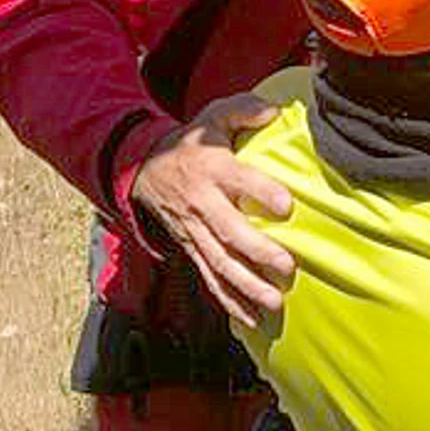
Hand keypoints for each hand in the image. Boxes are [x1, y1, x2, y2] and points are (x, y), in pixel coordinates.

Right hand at [131, 93, 294, 325]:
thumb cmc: (192, 142)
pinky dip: (229, 301)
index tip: (287, 206)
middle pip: (228, 231)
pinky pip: (209, 278)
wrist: (143, 168)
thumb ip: (243, 111)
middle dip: (257, 252)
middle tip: (286, 267)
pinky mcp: (191, 249)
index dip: (261, 192)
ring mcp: (194, 231)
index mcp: (211, 168)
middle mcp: (202, 204)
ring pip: (219, 262)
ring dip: (246, 286)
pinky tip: (253, 319)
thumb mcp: (213, 117)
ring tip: (274, 303)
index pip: (237, 180)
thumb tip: (273, 111)